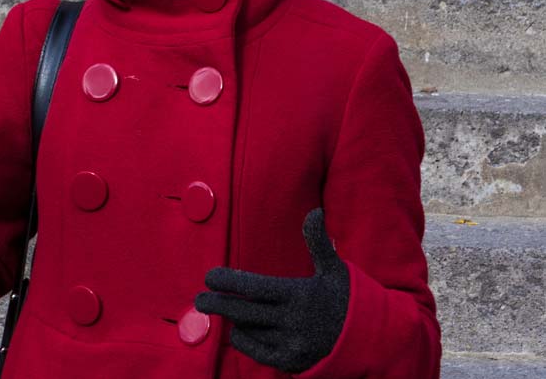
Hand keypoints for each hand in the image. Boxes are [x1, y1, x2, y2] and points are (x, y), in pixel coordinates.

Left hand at [194, 208, 349, 373]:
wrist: (374, 341)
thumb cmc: (349, 299)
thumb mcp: (336, 269)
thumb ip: (318, 242)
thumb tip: (315, 212)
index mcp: (300, 295)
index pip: (255, 287)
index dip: (229, 282)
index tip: (209, 276)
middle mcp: (293, 321)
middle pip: (244, 311)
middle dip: (218, 304)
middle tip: (199, 299)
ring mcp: (292, 344)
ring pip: (250, 331)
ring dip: (233, 321)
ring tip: (221, 310)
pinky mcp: (292, 362)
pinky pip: (258, 352)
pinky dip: (245, 341)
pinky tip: (237, 330)